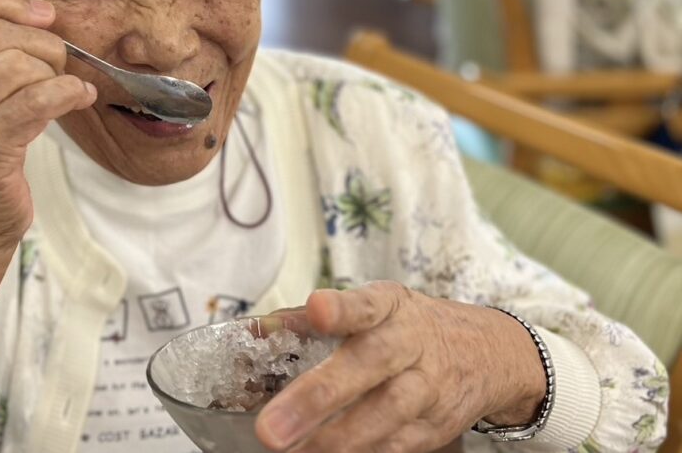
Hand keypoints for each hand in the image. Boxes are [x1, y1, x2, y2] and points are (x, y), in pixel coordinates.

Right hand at [0, 0, 95, 298]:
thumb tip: (24, 2)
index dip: (2, 0)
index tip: (42, 14)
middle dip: (43, 42)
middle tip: (61, 62)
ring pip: (18, 66)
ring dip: (56, 70)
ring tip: (66, 86)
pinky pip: (36, 100)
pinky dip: (67, 91)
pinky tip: (79, 96)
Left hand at [255, 283, 546, 451]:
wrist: (487, 353)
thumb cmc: (408, 327)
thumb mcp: (370, 307)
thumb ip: (310, 321)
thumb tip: (256, 332)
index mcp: (389, 307)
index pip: (365, 305)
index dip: (342, 309)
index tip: (317, 310)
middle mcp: (411, 344)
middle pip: (369, 365)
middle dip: (318, 397)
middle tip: (271, 427)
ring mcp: (427, 388)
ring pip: (385, 415)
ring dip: (337, 439)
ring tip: (294, 451)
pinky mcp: (434, 428)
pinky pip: (396, 447)